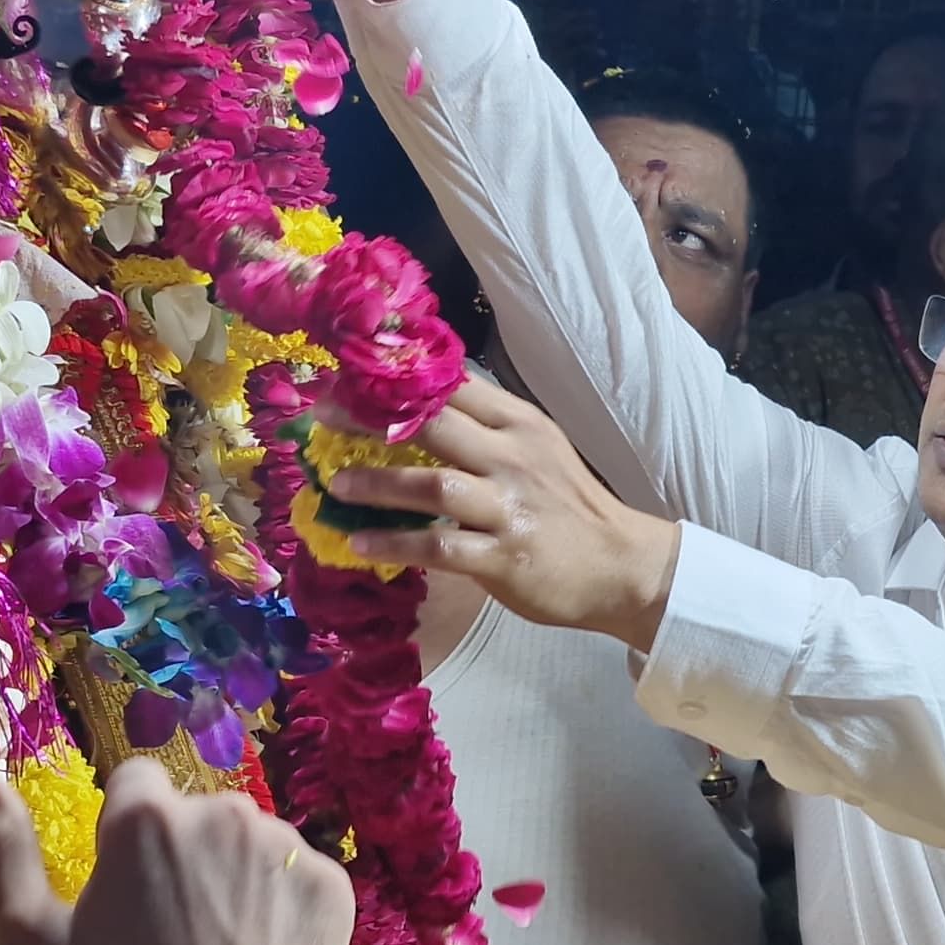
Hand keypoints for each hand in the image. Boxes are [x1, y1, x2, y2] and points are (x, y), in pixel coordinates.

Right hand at [0, 757, 351, 944]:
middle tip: (171, 939)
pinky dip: (280, 909)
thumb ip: (3, 852)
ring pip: (248, 844)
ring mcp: (286, 847)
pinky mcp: (331, 886)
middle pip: (194, 816)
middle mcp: (222, 812)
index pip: (134, 785)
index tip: (127, 897)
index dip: (125, 838)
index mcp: (146, 818)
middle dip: (181, 857)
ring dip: (232, 880)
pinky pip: (296, 877)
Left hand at [331, 381, 682, 650]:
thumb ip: (487, 429)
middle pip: (430, 425)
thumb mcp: (536, 450)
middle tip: (323, 417)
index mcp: (518, 424)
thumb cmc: (569, 507)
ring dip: (376, 484)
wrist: (622, 566)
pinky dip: (394, 543)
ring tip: (335, 486)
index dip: (395, 380)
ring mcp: (507, 507)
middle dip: (369, 418)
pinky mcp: (502, 556)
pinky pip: (437, 545)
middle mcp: (511, 457)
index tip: (347, 378)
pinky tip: (360, 544)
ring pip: (430, 484)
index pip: (449, 388)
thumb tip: (420, 408)